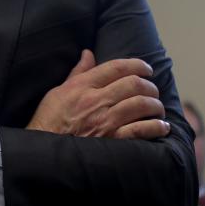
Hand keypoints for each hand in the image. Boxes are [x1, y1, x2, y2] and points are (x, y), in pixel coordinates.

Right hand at [26, 50, 168, 139]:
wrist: (43, 151)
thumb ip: (77, 73)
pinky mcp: (112, 142)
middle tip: (153, 90)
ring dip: (155, 105)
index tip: (146, 68)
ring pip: (141, 105)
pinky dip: (156, 127)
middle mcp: (96, 101)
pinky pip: (141, 130)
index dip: (137, 65)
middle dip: (149, 86)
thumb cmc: (49, 122)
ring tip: (158, 109)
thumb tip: (88, 53)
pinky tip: (161, 127)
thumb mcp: (58, 92)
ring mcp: (105, 122)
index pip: (116, 67)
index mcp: (82, 86)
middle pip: (134, 84)